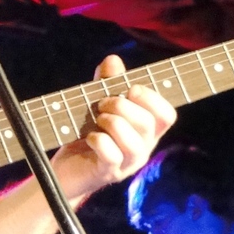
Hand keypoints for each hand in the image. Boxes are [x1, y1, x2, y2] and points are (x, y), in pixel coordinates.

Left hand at [51, 54, 175, 199]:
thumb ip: (106, 83)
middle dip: (122, 105)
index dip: (152, 98)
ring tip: (97, 120)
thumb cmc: (86, 133)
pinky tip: (89, 136)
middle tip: (102, 103)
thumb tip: (113, 60)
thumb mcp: (96, 104)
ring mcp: (127, 163)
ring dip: (112, 122)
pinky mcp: (108, 173)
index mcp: (146, 130)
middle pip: (148, 123)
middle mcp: (142, 148)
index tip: (131, 88)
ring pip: (134, 142)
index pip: (167, 115)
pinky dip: (99, 140)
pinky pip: (112, 155)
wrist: (65, 169)